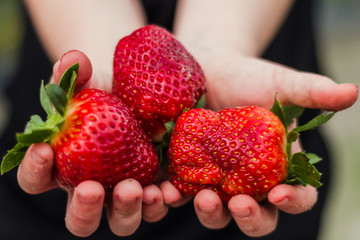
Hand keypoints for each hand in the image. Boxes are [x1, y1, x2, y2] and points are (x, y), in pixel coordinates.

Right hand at [17, 50, 167, 236]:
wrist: (141, 97)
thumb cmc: (106, 92)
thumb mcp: (92, 80)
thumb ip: (76, 73)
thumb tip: (71, 60)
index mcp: (65, 168)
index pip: (36, 180)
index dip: (34, 169)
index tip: (43, 149)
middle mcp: (93, 189)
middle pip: (80, 217)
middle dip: (84, 208)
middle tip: (91, 188)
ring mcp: (124, 194)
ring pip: (121, 220)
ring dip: (126, 211)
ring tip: (134, 189)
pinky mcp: (155, 189)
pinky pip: (156, 206)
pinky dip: (161, 202)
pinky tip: (167, 189)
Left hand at [159, 48, 357, 236]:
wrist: (208, 68)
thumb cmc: (248, 76)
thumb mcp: (282, 84)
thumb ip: (313, 92)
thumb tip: (352, 91)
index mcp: (278, 166)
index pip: (296, 195)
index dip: (294, 201)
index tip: (281, 193)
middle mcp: (249, 180)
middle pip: (257, 214)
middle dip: (251, 217)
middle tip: (240, 204)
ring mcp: (218, 179)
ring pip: (218, 211)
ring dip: (212, 212)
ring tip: (203, 198)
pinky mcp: (189, 171)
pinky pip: (183, 193)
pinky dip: (176, 197)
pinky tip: (168, 191)